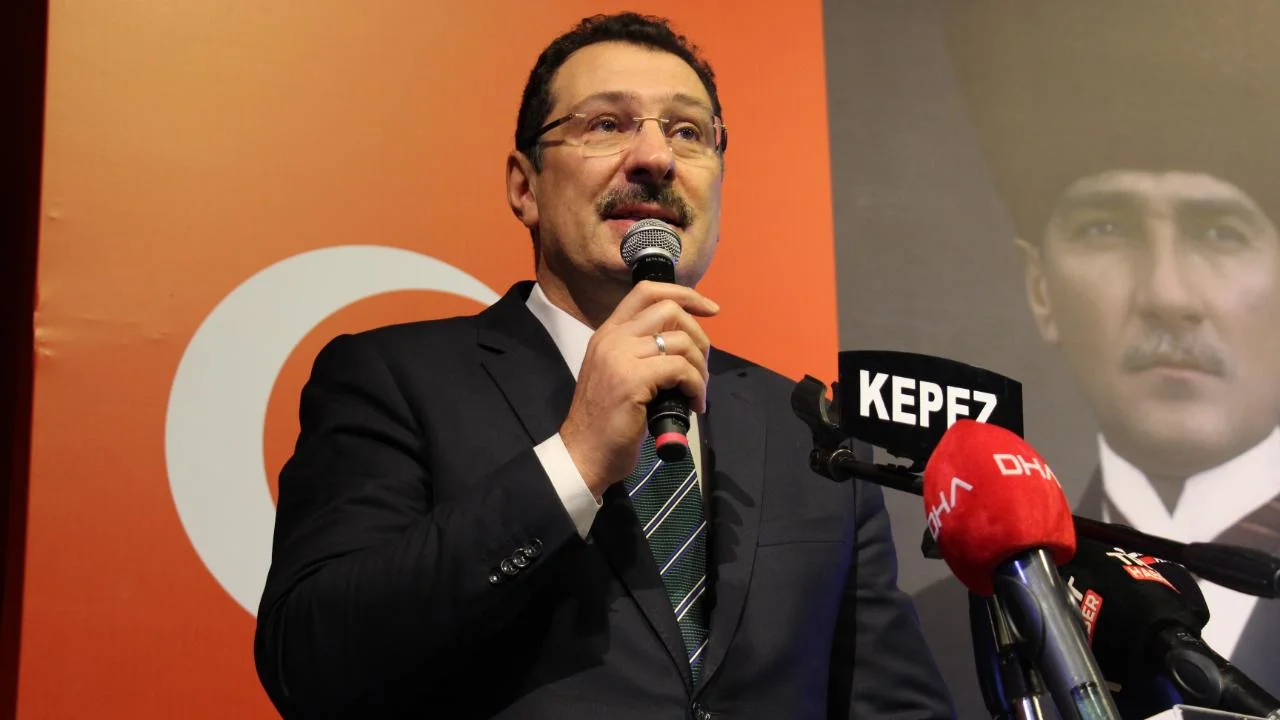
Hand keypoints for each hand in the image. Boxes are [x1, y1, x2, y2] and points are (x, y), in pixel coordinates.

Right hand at [560, 281, 718, 497]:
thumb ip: (640, 353)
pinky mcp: (632, 379)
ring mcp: (620, 357)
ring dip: (701, 368)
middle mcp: (612, 338)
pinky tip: (694, 404)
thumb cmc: (605, 422)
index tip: (710, 310)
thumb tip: (684, 345)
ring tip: (697, 392)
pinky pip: (681, 369)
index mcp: (608, 333)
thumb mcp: (618, 374)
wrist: (584, 453)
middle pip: (670, 310)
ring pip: (680, 341)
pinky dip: (697, 386)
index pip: (647, 291)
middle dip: (699, 336)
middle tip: (703, 367)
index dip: (685, 294)